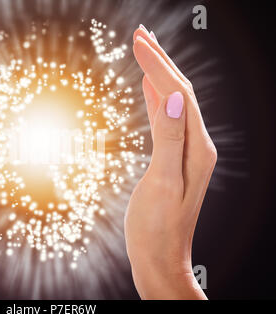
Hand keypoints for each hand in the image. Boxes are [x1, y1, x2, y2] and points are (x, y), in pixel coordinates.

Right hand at [124, 26, 216, 299]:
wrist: (158, 257)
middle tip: (141, 34)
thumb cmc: (157, 228)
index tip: (138, 42)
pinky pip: (164, 120)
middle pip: (180, 92)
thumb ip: (170, 140)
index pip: (180, 95)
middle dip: (160, 61)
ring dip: (158, 75)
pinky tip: (148, 88)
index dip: (159, 66)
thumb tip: (176, 96)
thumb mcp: (163, 184)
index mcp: (196, 148)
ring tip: (143, 51)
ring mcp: (183, 151)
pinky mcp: (169, 158)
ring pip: (172, 102)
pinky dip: (155, 99)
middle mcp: (194, 145)